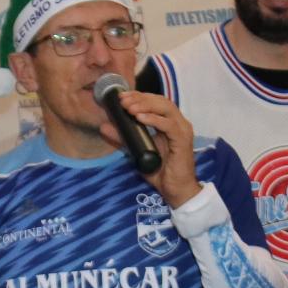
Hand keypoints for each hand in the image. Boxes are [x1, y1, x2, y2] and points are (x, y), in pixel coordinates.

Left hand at [100, 89, 200, 208]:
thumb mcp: (135, 151)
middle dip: (140, 98)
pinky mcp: (183, 140)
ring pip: (166, 109)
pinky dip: (154, 119)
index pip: (155, 102)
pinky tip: (140, 118)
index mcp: (168, 123)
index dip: (139, 97)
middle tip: (123, 100)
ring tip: (129, 108)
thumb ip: (122, 138)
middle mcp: (177, 123)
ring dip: (146, 106)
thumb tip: (104, 126)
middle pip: (161, 101)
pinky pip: (169, 125)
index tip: (121, 97)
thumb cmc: (159, 171)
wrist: (175, 190)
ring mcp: (182, 130)